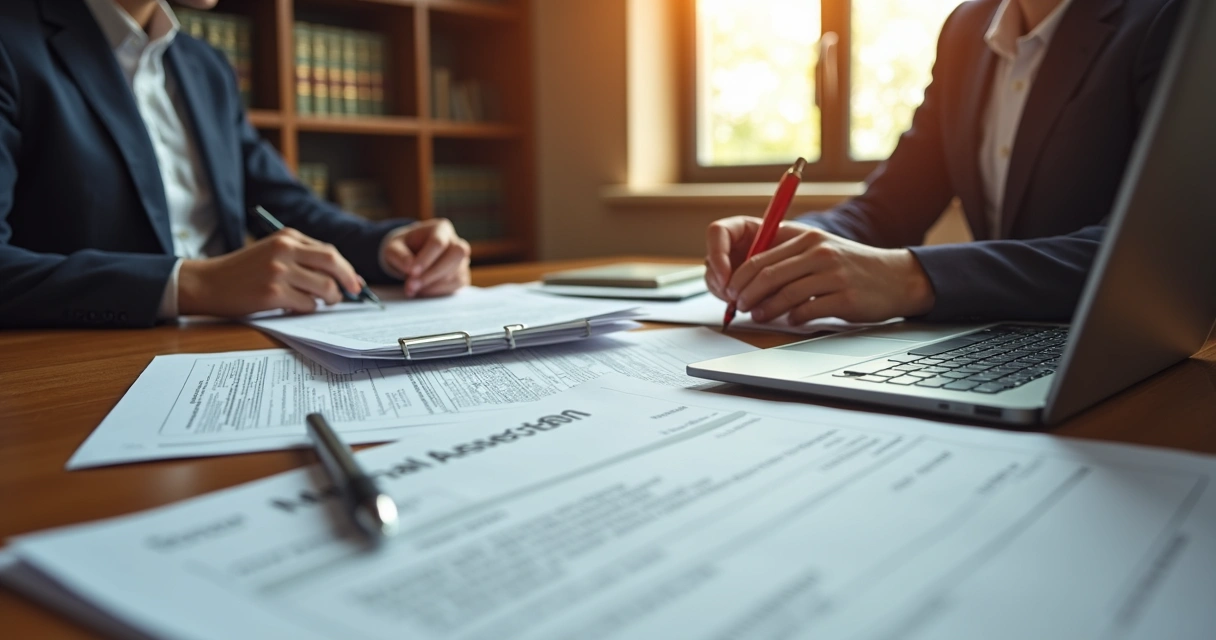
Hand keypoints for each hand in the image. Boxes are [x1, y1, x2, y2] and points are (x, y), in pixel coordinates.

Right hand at [178, 229, 362, 315]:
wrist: (207, 283)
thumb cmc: (243, 271)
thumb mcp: (272, 252)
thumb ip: (303, 257)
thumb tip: (343, 275)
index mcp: (287, 237)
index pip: (329, 251)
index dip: (346, 269)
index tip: (354, 282)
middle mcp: (285, 250)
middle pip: (333, 263)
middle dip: (348, 280)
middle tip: (352, 293)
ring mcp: (279, 271)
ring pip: (325, 287)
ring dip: (328, 299)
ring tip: (318, 302)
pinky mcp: (273, 293)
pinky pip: (308, 305)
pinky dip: (308, 309)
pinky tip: (295, 306)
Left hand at [381, 218, 470, 297]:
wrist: (409, 256)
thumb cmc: (403, 248)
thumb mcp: (393, 247)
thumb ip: (399, 255)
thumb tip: (410, 267)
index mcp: (440, 228)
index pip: (438, 242)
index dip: (426, 258)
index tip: (411, 272)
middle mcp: (455, 242)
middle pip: (456, 255)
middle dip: (433, 272)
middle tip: (411, 285)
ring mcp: (461, 260)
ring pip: (457, 272)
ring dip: (433, 285)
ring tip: (411, 288)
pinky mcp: (461, 275)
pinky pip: (457, 284)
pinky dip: (439, 291)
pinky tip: (422, 291)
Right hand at [705, 216, 812, 296]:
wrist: (808, 265)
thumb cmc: (802, 248)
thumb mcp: (793, 243)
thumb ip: (774, 252)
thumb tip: (761, 269)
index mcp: (743, 228)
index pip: (717, 232)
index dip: (717, 253)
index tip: (726, 276)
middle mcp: (732, 246)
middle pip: (711, 260)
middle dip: (720, 282)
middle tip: (736, 298)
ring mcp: (730, 265)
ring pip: (714, 280)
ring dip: (726, 294)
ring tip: (747, 304)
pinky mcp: (733, 284)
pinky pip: (722, 294)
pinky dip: (731, 303)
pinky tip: (749, 306)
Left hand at [706, 217, 935, 323]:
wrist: (897, 278)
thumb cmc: (852, 267)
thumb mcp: (821, 251)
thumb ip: (790, 259)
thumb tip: (750, 281)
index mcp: (808, 239)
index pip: (761, 259)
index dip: (740, 278)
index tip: (731, 292)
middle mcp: (819, 253)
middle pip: (768, 276)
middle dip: (747, 294)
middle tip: (739, 307)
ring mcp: (833, 275)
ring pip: (785, 295)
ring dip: (766, 309)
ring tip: (758, 317)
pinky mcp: (845, 298)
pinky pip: (809, 310)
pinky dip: (794, 318)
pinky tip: (790, 320)